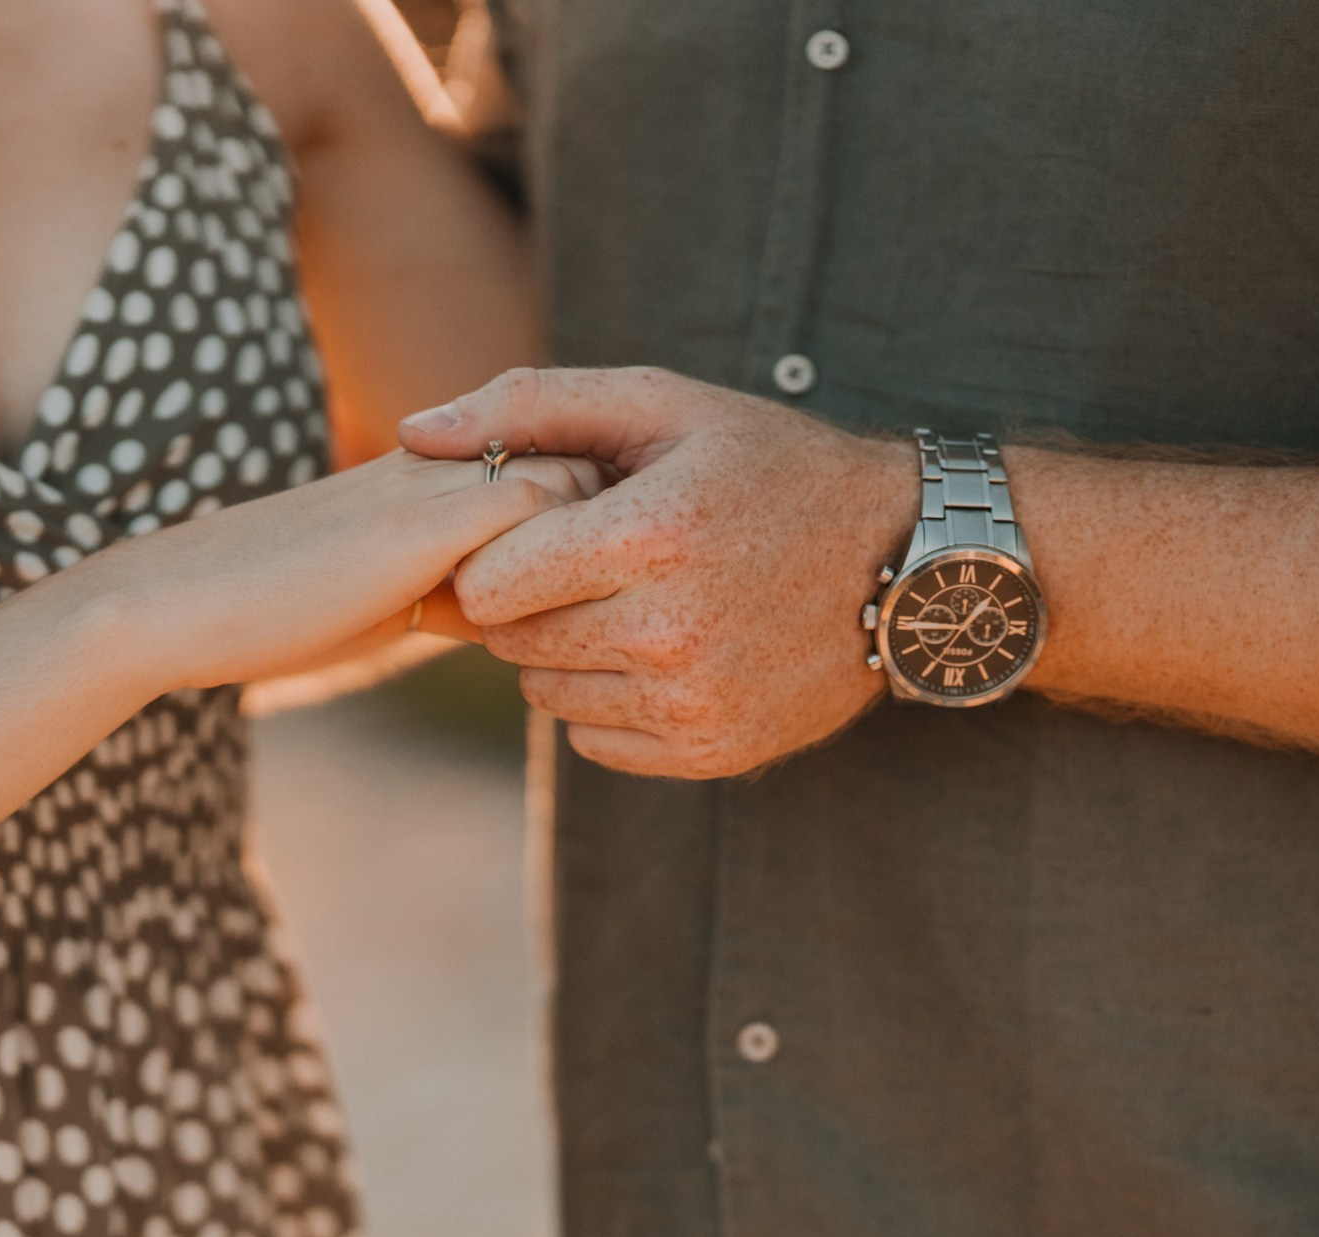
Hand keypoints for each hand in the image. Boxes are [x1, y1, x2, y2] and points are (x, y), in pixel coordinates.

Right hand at [103, 447, 597, 692]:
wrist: (181, 604)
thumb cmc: (276, 610)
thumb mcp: (393, 597)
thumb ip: (465, 593)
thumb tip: (535, 629)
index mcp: (436, 469)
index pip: (563, 457)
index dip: (608, 516)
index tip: (630, 580)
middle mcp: (444, 458)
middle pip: (587, 460)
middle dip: (627, 529)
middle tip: (643, 601)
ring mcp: (434, 484)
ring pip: (573, 480)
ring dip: (605, 553)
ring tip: (612, 623)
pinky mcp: (421, 524)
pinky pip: (536, 517)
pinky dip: (568, 570)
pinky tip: (567, 633)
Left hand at [398, 367, 916, 778]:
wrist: (904, 560)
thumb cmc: (769, 467)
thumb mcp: (664, 405)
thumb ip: (531, 405)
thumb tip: (414, 431)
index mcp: (650, 533)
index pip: (490, 583)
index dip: (502, 554)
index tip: (543, 531)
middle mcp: (669, 629)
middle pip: (512, 641)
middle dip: (532, 601)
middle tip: (594, 565)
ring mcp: (692, 700)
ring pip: (546, 695)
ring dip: (567, 652)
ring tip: (632, 603)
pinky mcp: (709, 750)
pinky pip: (593, 741)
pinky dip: (608, 700)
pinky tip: (660, 653)